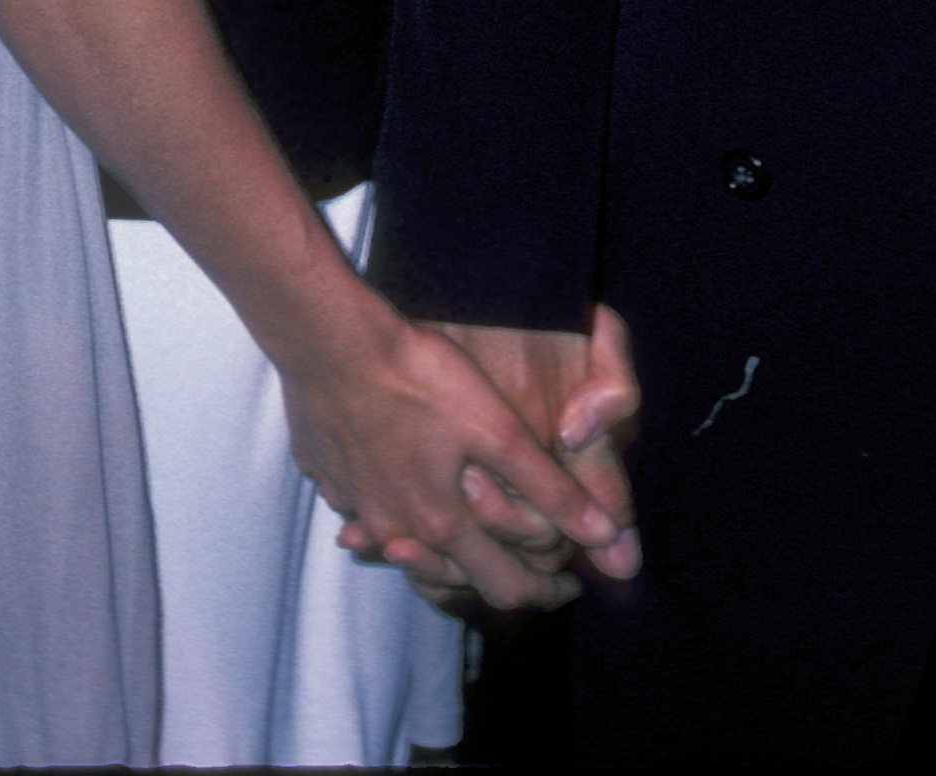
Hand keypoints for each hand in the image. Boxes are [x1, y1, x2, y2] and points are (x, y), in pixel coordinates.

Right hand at [340, 306, 642, 599]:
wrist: (334, 344)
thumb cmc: (420, 379)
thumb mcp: (498, 430)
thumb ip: (549, 488)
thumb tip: (604, 536)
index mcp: (442, 525)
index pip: (505, 586)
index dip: (546, 591)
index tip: (573, 584)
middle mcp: (396, 531)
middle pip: (458, 580)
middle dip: (505, 578)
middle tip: (539, 569)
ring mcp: (356, 507)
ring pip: (410, 554)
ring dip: (446, 557)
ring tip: (474, 545)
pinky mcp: (331, 478)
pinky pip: (370, 517)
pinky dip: (396, 518)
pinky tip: (403, 491)